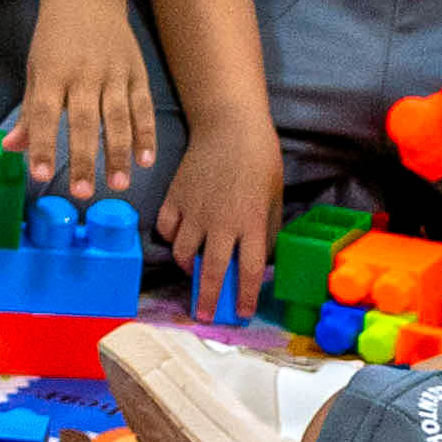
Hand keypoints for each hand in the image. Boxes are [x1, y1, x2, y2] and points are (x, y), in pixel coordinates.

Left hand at [14, 0, 157, 199]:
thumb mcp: (35, 70)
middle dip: (84, 158)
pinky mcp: (136, 72)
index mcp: (51, 73)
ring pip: (118, 117)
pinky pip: (142, 107)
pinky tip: (146, 160)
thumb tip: (10, 148)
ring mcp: (113, 73)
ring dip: (119, 153)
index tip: (40, 175)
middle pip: (83, 120)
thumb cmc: (55, 39)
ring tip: (118, 184)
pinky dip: (146, 134)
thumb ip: (28, 113)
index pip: (44, 113)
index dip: (43, 145)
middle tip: (82, 193)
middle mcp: (83, 73)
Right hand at [162, 120, 284, 322]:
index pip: (247, 270)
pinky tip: (180, 238)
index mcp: (250, 222)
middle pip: (210, 271)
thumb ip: (268, 229)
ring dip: (187, 267)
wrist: (229, 125)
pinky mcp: (175, 197)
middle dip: (207, 299)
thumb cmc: (260, 158)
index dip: (244, 296)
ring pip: (182, 253)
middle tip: (203, 315)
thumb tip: (262, 257)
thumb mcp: (274, 196)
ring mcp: (194, 210)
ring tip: (192, 270)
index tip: (240, 312)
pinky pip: (167, 228)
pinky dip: (172, 238)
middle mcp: (220, 222)